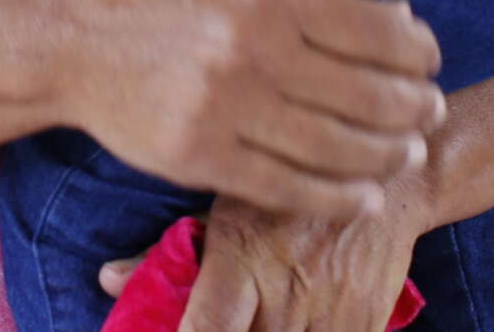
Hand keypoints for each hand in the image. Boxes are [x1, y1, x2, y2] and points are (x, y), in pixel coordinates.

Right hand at [61, 0, 444, 219]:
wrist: (69, 37)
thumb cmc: (156, 0)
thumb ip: (313, 2)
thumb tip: (401, 22)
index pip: (373, 30)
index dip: (417, 52)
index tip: (430, 63)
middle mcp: (251, 48)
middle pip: (368, 93)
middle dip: (414, 107)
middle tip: (429, 113)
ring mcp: (226, 107)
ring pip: (338, 148)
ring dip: (386, 155)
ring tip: (404, 153)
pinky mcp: (200, 157)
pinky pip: (288, 188)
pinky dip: (337, 197)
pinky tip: (363, 195)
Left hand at [98, 185, 434, 331]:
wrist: (386, 176)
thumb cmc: (287, 184)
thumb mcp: (224, 200)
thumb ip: (170, 252)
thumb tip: (108, 280)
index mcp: (244, 259)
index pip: (205, 328)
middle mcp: (287, 293)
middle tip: (218, 320)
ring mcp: (331, 314)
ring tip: (256, 315)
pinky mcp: (366, 323)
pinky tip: (292, 319)